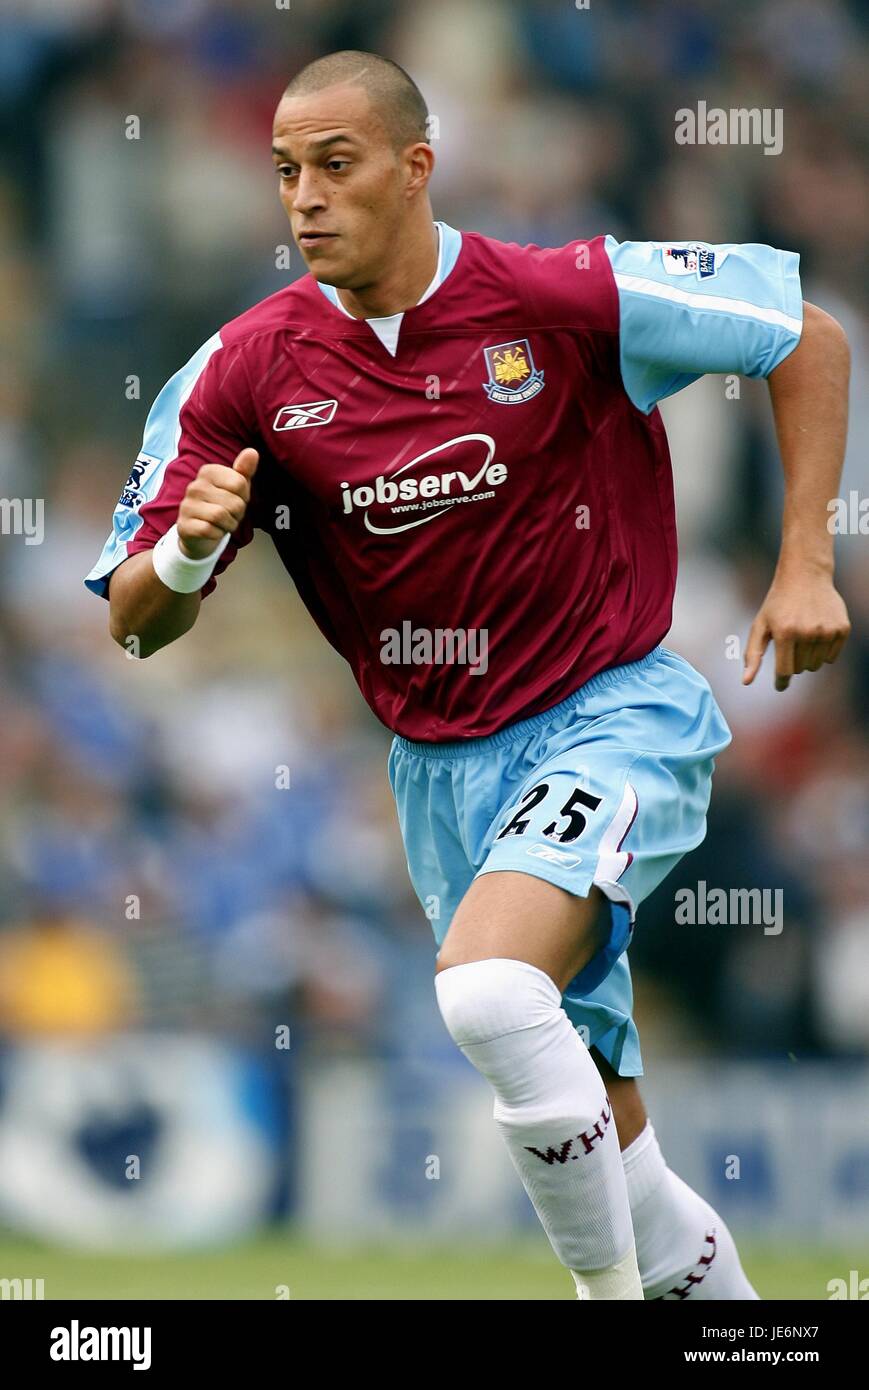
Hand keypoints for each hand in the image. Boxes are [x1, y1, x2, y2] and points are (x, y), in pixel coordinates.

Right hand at [177, 448, 258, 558]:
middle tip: (229, 515)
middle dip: (238, 514)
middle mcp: (195, 486)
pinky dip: (217, 534)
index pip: (240, 483)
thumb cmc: (220, 506)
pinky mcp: (184, 525)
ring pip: (221, 516)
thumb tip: (252, 452)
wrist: (199, 534)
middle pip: (234, 502)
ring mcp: (187, 506)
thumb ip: (244, 471)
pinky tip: (212, 532)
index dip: (243, 497)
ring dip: (229, 525)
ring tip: (222, 523)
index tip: (235, 500)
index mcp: (208, 472)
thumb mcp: (235, 488)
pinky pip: (210, 530)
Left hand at [742, 568, 850, 690]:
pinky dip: (823, 652)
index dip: (781, 682)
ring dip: (807, 657)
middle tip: (790, 641)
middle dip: (792, 661)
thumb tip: (745, 682)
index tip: (780, 685)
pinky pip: (831, 658)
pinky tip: (817, 633)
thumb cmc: (778, 604)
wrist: (805, 576)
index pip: (785, 672)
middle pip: (800, 669)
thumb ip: (753, 654)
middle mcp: (808, 632)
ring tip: (803, 636)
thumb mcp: (760, 625)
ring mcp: (827, 631)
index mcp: (785, 632)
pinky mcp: (842, 629)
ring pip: (815, 665)